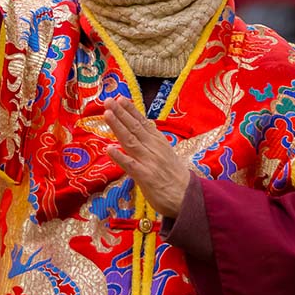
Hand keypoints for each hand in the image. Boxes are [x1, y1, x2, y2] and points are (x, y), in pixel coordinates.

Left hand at [104, 97, 191, 218]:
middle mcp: (154, 148)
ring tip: (107, 115)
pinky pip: (130, 165)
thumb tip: (140, 129)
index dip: (131, 110)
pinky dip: (120, 156)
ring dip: (118, 127)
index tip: (120, 98)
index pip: (143, 122)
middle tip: (108, 100)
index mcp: (159, 142)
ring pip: (131, 141)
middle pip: (135, 128)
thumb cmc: (175, 176)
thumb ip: (152, 142)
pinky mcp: (146, 176)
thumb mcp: (166, 153)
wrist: (188, 197)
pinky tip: (109, 149)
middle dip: (121, 113)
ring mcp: (149, 161)